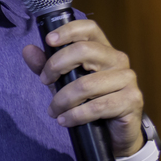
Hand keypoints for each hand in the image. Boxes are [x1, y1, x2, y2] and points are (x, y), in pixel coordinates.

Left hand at [21, 19, 143, 157]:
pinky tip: (65, 120)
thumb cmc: (88, 101)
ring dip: (62, 100)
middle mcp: (118, 60)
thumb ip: (46, 67)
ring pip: (86, 84)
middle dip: (56, 66)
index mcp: (103, 49)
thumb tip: (28, 50)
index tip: (49, 41)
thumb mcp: (63, 83)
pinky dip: (75, 115)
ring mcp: (128, 79)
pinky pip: (97, 107)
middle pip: (84, 50)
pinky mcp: (132, 100)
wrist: (114, 131)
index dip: (68, 30)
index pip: (89, 28)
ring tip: (54, 111)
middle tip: (44, 82)